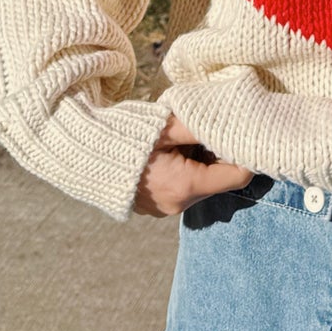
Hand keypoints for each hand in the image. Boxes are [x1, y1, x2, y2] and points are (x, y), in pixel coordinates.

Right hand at [133, 114, 254, 217]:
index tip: (246, 134)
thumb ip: (203, 125)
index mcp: (185, 186)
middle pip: (220, 180)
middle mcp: (179, 204)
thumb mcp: (168, 125)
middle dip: (223, 155)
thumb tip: (234, 121)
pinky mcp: (157, 207)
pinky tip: (174, 151)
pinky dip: (189, 170)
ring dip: (204, 162)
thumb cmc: (128, 137)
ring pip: (203, 184)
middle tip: (215, 128)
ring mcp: (167, 209)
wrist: (85, 156)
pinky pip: (186, 189)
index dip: (246, 154)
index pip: (237, 176)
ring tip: (187, 138)